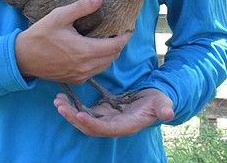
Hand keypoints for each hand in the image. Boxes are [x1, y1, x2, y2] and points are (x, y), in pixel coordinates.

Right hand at [14, 0, 131, 83]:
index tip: (129, 27)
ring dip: (110, 54)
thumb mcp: (59, 16)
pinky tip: (93, 50)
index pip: (116, 46)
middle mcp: (86, 67)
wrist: (22, 58)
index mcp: (85, 51)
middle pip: (113, 56)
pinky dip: (100, 62)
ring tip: (108, 39)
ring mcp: (80, 76)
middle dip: (119, 44)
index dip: (125, 36)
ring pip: (105, 65)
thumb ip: (81, 7)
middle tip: (118, 31)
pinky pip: (95, 71)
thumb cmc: (40, 35)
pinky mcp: (75, 80)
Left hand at [54, 87, 173, 136]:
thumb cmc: (158, 103)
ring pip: (83, 120)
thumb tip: (169, 113)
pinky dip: (73, 107)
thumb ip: (164, 108)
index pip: (105, 129)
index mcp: (125, 126)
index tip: (78, 115)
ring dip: (69, 112)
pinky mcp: (102, 111)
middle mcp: (113, 126)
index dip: (92, 124)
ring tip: (57, 101)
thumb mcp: (163, 103)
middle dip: (73, 118)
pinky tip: (62, 97)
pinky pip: (84, 112)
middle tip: (60, 106)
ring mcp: (106, 119)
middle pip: (89, 127)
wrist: (154, 102)